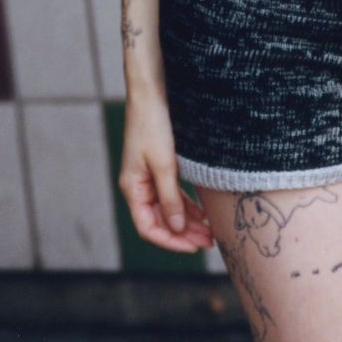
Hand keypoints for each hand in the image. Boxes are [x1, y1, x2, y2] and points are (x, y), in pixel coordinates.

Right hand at [119, 90, 213, 252]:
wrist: (151, 93)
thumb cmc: (153, 126)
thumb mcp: (164, 164)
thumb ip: (169, 199)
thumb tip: (177, 228)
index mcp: (132, 188)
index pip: (148, 227)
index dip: (170, 241)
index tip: (193, 247)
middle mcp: (138, 187)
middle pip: (160, 221)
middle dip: (184, 233)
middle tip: (209, 241)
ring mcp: (147, 177)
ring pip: (168, 209)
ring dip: (188, 221)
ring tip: (210, 231)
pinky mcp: (158, 167)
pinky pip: (172, 194)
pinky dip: (186, 204)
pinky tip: (201, 212)